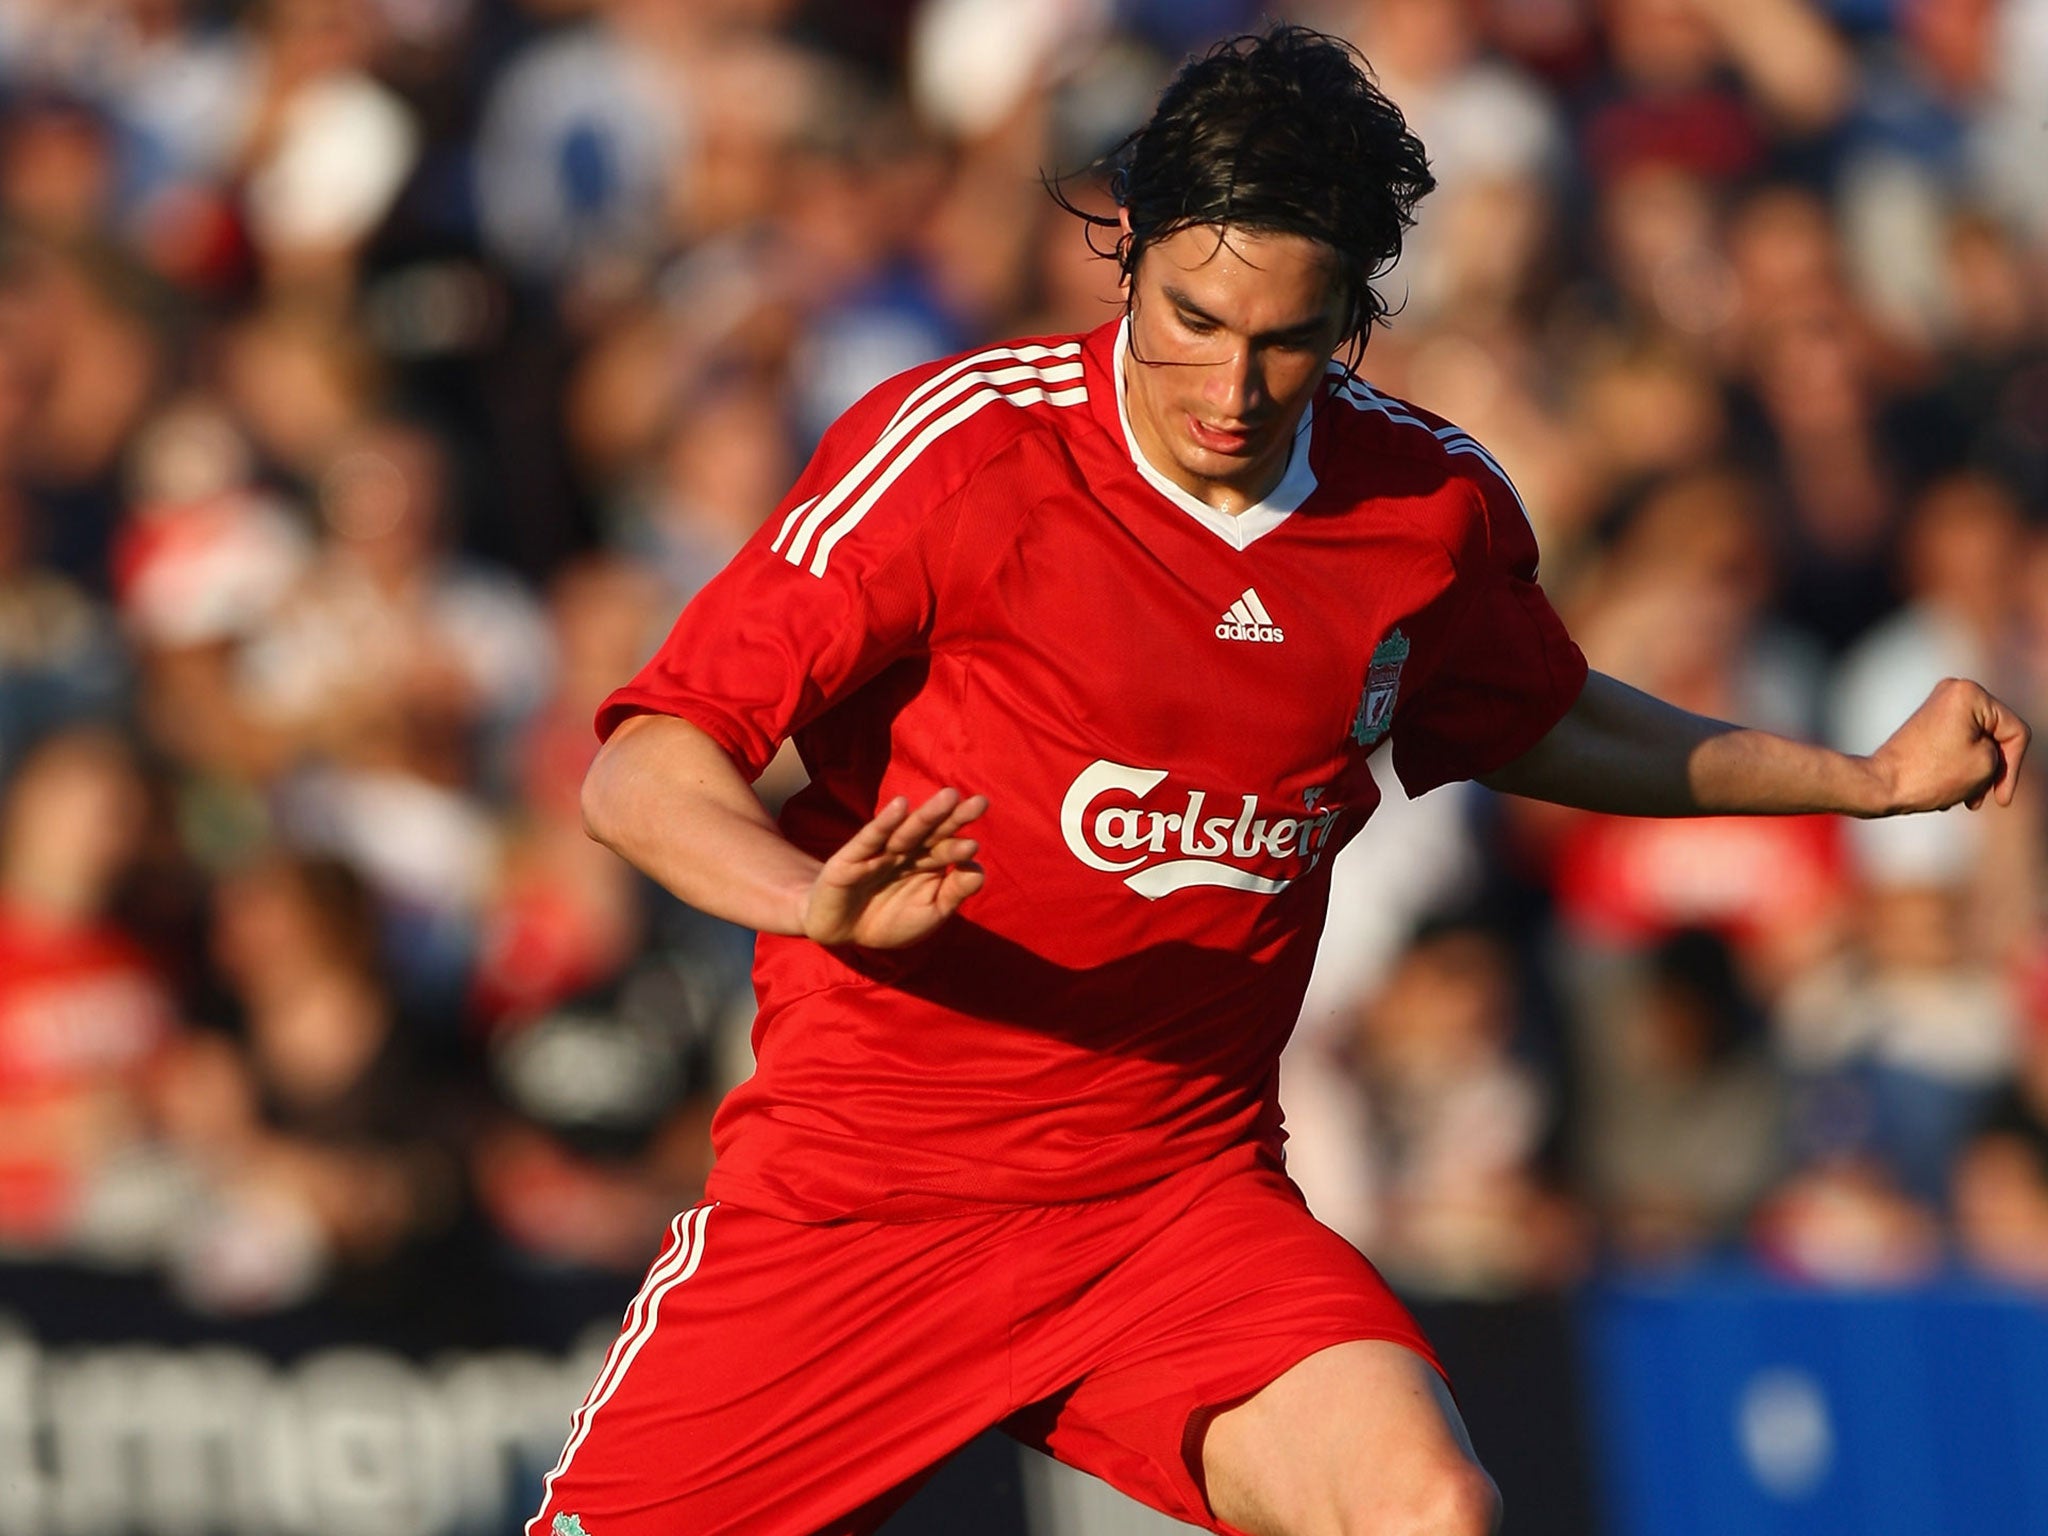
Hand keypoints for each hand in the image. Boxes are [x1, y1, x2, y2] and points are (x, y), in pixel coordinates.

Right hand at [800, 787, 988, 947]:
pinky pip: (870, 839)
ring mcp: (880, 851)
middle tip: (981, 803)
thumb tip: (979, 871)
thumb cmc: (890, 920)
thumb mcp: (930, 913)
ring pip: (906, 832)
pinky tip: (900, 806)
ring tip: (949, 797)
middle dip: (954, 817)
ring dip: (927, 815)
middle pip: (933, 832)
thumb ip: (954, 892)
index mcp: (926, 862)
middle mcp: (906, 851)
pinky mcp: (852, 858)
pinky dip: (884, 823)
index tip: (973, 845)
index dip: (959, 846)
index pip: (947, 849)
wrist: (842, 931)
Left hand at [1866, 678, 2031, 814]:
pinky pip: (1960, 745)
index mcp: (1970, 693)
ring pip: (1979, 744)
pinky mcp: (1930, 722)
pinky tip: (1950, 790)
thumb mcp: (1986, 765)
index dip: (2013, 767)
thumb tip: (1988, 746)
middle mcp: (1955, 690)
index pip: (2015, 732)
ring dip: (1977, 773)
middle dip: (1992, 771)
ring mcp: (1940, 705)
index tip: (2001, 800)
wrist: (1880, 785)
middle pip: (1997, 737)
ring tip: (1964, 798)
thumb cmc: (1932, 775)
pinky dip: (1961, 768)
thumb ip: (2002, 750)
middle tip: (1978, 800)